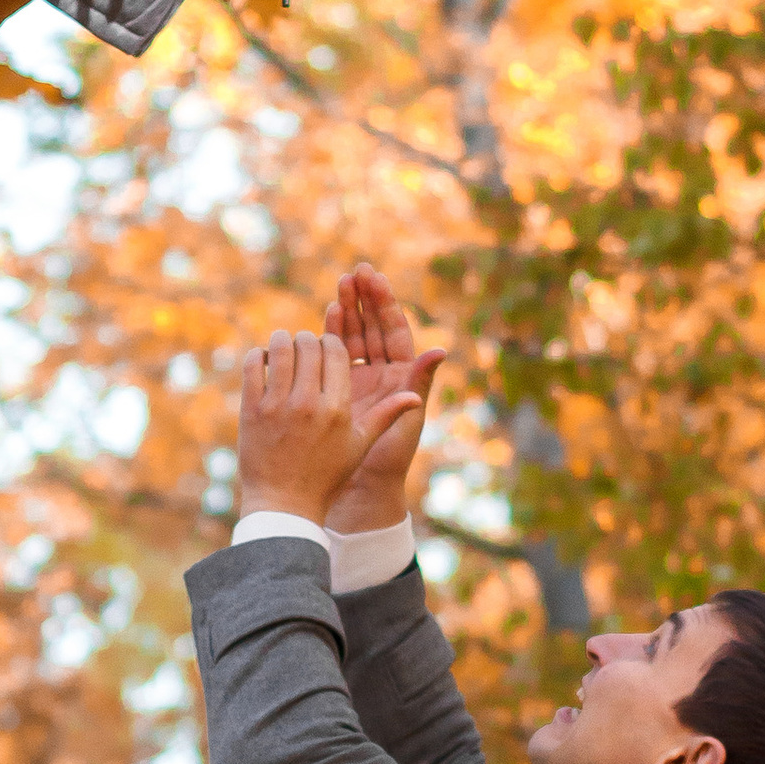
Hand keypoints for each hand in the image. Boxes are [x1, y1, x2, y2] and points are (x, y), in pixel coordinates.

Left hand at [237, 326, 419, 527]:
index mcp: (338, 408)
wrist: (285, 504)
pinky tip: (262, 360)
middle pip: (308, 344)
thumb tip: (415, 397)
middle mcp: (309, 403)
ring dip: (281, 340)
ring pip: (279, 348)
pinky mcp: (252, 411)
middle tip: (304, 345)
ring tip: (282, 344)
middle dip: (307, 339)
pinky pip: (252, 365)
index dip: (331, 341)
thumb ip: (385, 415)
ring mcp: (278, 406)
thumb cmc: (326, 475)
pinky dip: (256, 355)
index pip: (336, 349)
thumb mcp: (360, 445)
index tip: (326, 347)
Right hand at [324, 265, 444, 530]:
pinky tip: (323, 316)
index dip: (385, 303)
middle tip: (353, 273)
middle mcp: (383, 375)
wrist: (360, 490)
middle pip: (374, 328)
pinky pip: (335, 357)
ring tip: (339, 286)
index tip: (374, 278)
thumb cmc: (389, 460)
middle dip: (364, 300)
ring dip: (346, 312)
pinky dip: (329, 336)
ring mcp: (359, 380)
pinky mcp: (338, 391)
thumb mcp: (405, 420)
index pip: (395, 331)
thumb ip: (418, 384)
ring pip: (353, 338)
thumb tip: (441, 350)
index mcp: (403, 377)